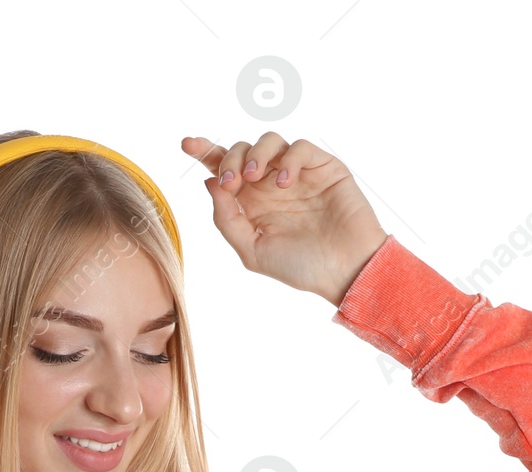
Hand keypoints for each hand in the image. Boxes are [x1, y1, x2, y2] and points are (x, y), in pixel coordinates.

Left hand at [180, 133, 387, 306]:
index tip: (186, 144)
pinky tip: (283, 182)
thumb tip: (209, 182)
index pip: (224, 169)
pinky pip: (300, 147)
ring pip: (269, 141)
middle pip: (242, 150)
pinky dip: (287, 159)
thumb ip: (227, 218)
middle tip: (231, 182)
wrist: (345, 271)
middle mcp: (271, 185)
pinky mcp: (324, 167)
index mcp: (252, 203)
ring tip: (253, 177)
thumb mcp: (252, 250)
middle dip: (229, 159)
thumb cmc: (300, 267)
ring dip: (255, 153)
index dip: (205, 152)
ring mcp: (298, 174)